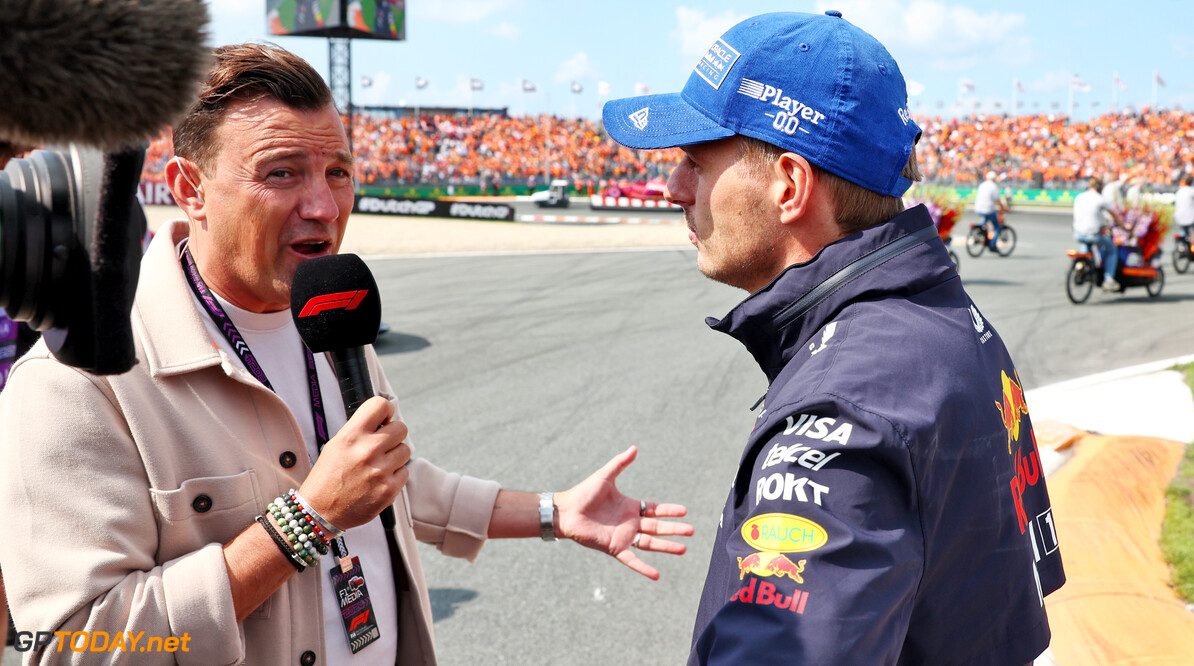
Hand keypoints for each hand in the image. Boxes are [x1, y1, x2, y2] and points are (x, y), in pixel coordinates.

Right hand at [298, 396, 410, 529]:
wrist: (320, 511)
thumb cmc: (328, 477)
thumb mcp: (336, 444)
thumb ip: (361, 430)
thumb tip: (385, 420)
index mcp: (352, 436)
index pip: (380, 405)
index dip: (385, 411)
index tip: (384, 420)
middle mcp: (368, 450)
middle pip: (401, 428)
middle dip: (393, 435)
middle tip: (382, 445)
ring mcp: (380, 471)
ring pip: (405, 450)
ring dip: (395, 456)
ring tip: (378, 465)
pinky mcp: (389, 490)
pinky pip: (404, 472)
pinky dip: (395, 475)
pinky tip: (379, 480)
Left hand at [554, 446, 693, 579]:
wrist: (566, 511)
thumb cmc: (584, 493)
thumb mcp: (605, 476)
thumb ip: (620, 463)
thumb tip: (634, 447)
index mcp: (630, 507)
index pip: (655, 510)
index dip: (669, 511)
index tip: (685, 511)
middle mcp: (630, 523)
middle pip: (657, 528)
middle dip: (674, 529)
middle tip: (692, 531)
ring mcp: (623, 536)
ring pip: (650, 544)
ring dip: (666, 547)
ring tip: (683, 549)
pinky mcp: (614, 548)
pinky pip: (632, 559)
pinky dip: (643, 568)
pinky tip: (656, 575)